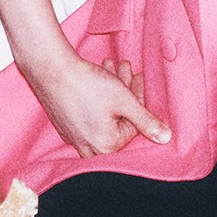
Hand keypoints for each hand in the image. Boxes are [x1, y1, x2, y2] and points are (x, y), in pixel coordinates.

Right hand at [23, 46, 171, 158]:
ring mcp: (74, 137)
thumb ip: (147, 121)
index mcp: (107, 146)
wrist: (50, 70)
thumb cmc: (87, 85)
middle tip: (124, 71)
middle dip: (125, 94)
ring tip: (108, 69)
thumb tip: (166, 138)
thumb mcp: (124, 100)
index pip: (134, 125)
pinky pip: (87, 117)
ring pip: (102, 117)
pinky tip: (96, 81)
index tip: (137, 77)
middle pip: (118, 121)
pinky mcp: (64, 126)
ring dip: (111, 92)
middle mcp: (88, 147)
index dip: (138, 97)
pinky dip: (95, 100)